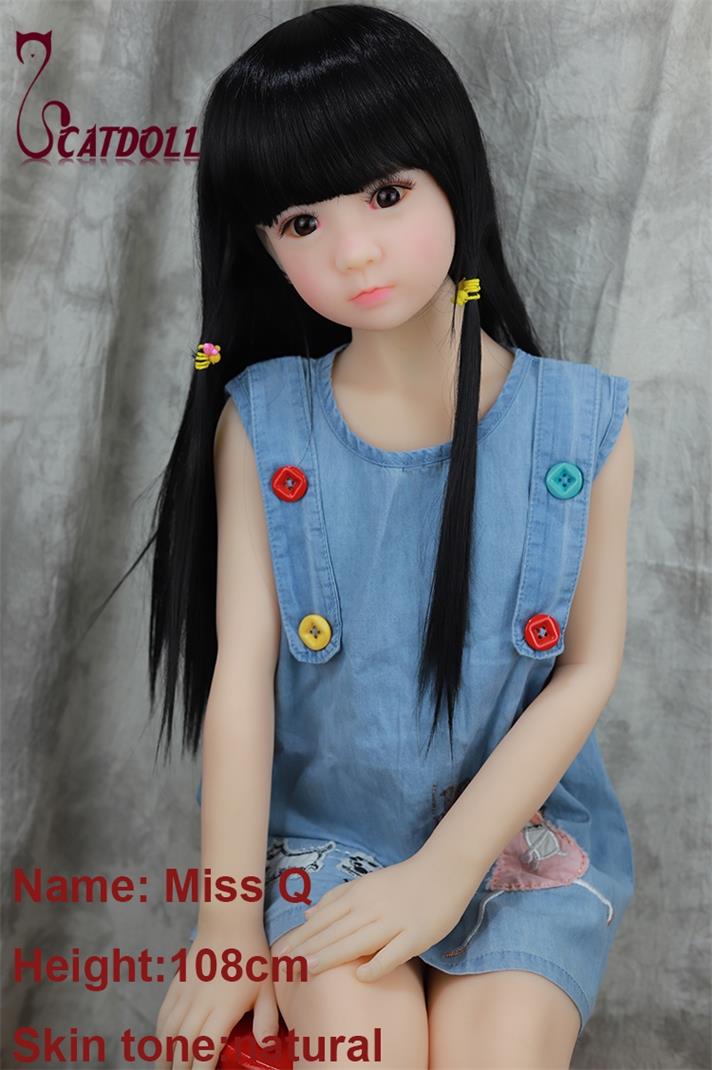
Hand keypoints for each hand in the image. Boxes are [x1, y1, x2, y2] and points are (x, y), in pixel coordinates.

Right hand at [154, 919, 279, 1069]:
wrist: (228, 923)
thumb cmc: (252, 956)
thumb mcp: (267, 988)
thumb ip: (266, 1019)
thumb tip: (266, 1047)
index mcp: (223, 1008)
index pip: (205, 1049)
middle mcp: (200, 1004)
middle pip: (183, 1046)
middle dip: (180, 1068)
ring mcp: (185, 994)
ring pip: (168, 1033)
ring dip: (165, 1056)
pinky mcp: (177, 985)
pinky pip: (163, 1015)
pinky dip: (160, 1034)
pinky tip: (162, 1045)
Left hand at [280, 848, 475, 982]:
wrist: (444, 869)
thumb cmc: (403, 880)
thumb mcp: (367, 882)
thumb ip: (338, 897)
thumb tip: (307, 914)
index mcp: (359, 894)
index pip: (324, 918)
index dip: (303, 935)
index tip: (282, 951)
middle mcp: (372, 907)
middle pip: (335, 930)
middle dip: (309, 948)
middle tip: (285, 965)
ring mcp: (394, 922)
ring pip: (357, 941)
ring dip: (331, 956)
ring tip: (308, 970)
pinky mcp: (416, 935)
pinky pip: (394, 953)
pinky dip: (376, 964)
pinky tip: (360, 976)